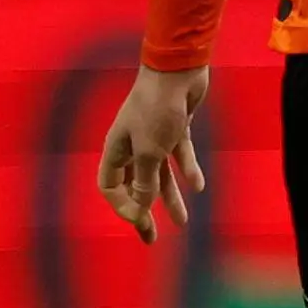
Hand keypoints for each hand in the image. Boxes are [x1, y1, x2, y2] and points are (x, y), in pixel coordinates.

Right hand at [97, 63, 208, 244]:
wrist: (178, 70)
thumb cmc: (156, 110)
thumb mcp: (149, 152)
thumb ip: (145, 181)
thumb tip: (142, 207)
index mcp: (117, 149)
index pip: (110, 186)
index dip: (123, 206)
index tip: (141, 219)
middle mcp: (133, 145)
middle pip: (135, 185)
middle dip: (144, 211)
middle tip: (152, 238)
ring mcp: (154, 137)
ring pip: (160, 174)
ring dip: (170, 197)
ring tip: (183, 222)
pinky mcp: (175, 128)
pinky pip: (180, 155)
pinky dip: (188, 170)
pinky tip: (198, 186)